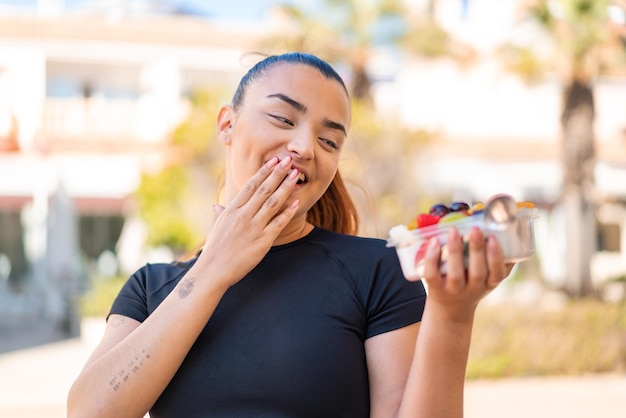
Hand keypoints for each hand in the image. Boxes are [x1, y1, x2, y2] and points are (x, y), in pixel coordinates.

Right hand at [194, 156, 300, 287]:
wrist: (213, 271)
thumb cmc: (214, 250)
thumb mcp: (215, 228)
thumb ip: (220, 214)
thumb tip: (217, 205)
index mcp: (231, 209)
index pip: (250, 185)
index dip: (264, 172)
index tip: (274, 161)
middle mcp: (243, 215)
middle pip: (264, 189)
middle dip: (278, 173)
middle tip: (289, 160)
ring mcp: (254, 227)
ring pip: (273, 202)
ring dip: (286, 187)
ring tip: (296, 175)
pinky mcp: (263, 241)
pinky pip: (278, 222)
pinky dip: (288, 211)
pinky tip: (297, 201)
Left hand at [422, 227, 513, 321]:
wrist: (450, 309)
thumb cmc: (472, 284)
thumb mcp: (489, 278)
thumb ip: (499, 261)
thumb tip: (512, 234)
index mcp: (489, 284)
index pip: (497, 274)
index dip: (496, 257)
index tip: (493, 237)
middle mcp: (473, 289)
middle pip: (477, 272)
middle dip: (477, 250)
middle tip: (475, 229)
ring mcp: (453, 290)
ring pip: (455, 274)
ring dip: (455, 251)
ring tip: (454, 231)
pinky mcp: (435, 289)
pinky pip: (432, 275)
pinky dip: (432, 258)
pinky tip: (434, 242)